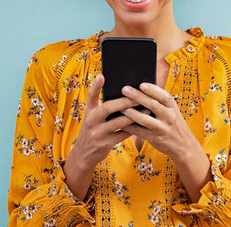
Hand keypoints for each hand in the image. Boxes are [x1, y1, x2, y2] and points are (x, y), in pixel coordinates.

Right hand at [64, 74, 136, 198]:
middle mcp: (90, 120)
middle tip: (138, 96)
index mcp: (89, 111)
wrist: (84, 154)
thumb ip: (104, 107)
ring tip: (146, 109)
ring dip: (133, 116)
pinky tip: (143, 124)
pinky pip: (122, 135)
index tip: (102, 75)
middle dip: (124, 102)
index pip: (91, 96)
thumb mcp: (94, 117)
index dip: (96, 86)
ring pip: (118, 122)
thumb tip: (125, 93)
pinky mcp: (104, 144)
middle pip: (108, 108)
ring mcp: (97, 133)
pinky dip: (133, 128)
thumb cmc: (95, 129)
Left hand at [119, 82, 199, 158]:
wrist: (184, 145)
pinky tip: (120, 122)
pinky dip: (129, 126)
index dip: (153, 90)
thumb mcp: (173, 112)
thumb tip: (140, 91)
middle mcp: (169, 117)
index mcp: (173, 107)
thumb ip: (161, 103)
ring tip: (121, 107)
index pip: (164, 96)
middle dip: (138, 96)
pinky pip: (139, 132)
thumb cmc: (174, 124)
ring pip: (145, 119)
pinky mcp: (155, 139)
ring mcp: (162, 128)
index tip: (141, 84)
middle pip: (153, 105)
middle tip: (125, 89)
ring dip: (132, 113)